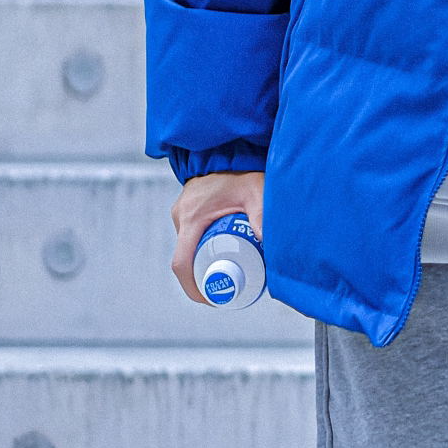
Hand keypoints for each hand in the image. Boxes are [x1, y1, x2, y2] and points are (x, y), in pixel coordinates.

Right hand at [170, 171, 263, 304]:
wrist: (229, 148)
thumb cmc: (242, 169)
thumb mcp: (256, 193)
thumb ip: (262, 214)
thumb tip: (267, 243)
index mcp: (191, 218)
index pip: (182, 264)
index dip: (193, 288)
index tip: (212, 299)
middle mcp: (181, 217)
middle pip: (186, 260)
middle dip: (204, 281)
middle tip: (230, 289)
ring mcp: (182, 214)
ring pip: (188, 250)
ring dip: (203, 265)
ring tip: (230, 275)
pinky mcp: (188, 211)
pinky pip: (191, 238)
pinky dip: (202, 251)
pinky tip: (220, 258)